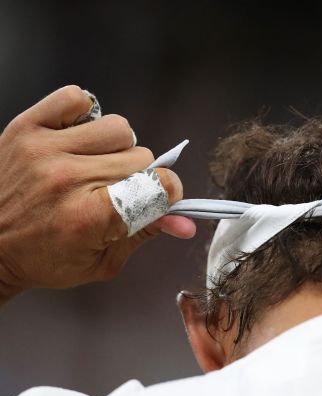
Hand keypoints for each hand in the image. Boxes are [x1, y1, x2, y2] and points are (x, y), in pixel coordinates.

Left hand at [0, 86, 195, 301]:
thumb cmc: (41, 258)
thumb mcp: (101, 261)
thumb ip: (145, 234)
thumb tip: (184, 221)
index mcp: (88, 218)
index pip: (159, 186)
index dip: (169, 192)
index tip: (162, 197)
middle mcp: (68, 178)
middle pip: (142, 158)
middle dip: (139, 177)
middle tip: (115, 192)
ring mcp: (45, 148)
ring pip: (119, 128)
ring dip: (116, 148)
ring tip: (96, 165)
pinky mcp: (27, 127)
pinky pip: (76, 98)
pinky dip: (84, 114)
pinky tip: (77, 139)